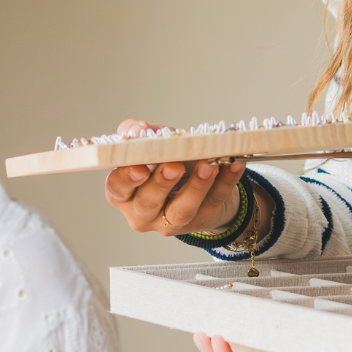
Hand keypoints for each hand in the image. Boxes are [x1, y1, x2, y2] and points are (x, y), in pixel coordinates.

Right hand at [103, 119, 246, 235]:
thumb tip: (137, 129)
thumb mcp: (153, 145)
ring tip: (207, 166)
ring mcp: (174, 221)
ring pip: (182, 210)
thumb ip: (141, 134)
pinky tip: (234, 163)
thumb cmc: (168, 161)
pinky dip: (226, 180)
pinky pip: (216, 199)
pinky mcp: (204, 219)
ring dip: (196, 187)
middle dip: (161, 183)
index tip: (139, 167)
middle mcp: (144, 213)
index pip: (117, 189)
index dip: (126, 179)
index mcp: (126, 193)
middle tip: (174, 165)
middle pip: (149, 202)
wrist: (200, 182)